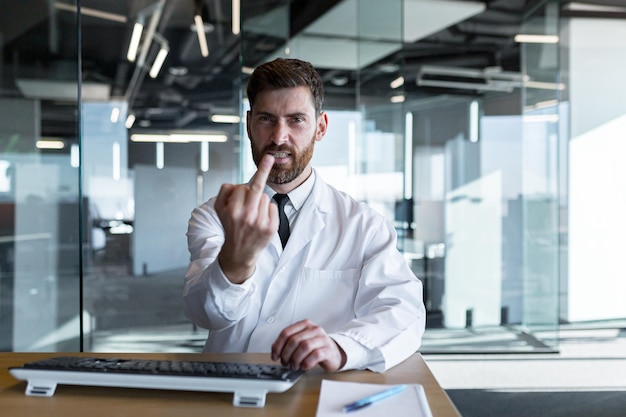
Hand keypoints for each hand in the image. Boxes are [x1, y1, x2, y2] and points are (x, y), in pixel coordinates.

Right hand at [214, 154, 278, 282]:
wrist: (239, 252)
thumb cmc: (230, 226)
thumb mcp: (219, 209)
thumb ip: (224, 192)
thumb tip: (236, 182)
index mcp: (232, 210)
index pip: (242, 187)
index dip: (244, 187)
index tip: (267, 159)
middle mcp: (246, 216)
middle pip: (256, 187)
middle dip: (263, 170)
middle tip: (270, 157)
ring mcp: (260, 222)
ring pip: (264, 197)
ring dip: (259, 202)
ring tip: (252, 215)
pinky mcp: (271, 228)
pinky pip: (272, 206)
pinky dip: (267, 210)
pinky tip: (260, 220)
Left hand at [271, 319, 346, 371]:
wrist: (334, 353)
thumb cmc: (316, 347)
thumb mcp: (302, 341)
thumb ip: (289, 342)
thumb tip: (275, 350)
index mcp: (305, 324)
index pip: (286, 332)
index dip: (278, 345)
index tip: (275, 355)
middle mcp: (314, 329)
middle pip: (294, 340)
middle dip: (286, 354)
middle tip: (285, 363)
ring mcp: (322, 339)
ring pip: (304, 346)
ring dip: (296, 359)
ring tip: (294, 366)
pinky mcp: (328, 350)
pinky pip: (315, 355)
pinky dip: (306, 363)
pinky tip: (304, 367)